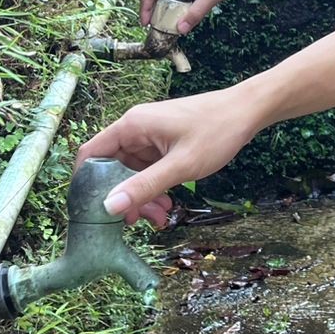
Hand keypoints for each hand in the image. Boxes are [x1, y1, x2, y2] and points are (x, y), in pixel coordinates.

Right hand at [76, 88, 252, 226]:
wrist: (248, 112)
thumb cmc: (216, 131)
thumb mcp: (181, 165)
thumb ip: (145, 186)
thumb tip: (109, 207)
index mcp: (132, 126)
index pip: (91, 154)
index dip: (86, 184)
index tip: (94, 212)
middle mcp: (136, 129)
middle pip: (111, 169)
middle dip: (123, 197)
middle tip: (139, 221)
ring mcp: (150, 137)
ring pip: (131, 173)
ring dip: (141, 196)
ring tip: (160, 215)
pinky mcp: (163, 144)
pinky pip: (148, 170)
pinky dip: (154, 188)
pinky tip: (167, 204)